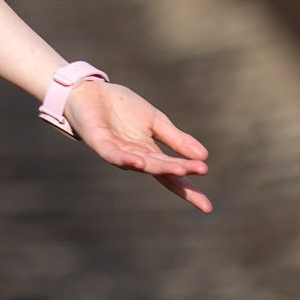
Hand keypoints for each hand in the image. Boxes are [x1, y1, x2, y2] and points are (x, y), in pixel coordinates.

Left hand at [63, 80, 211, 212]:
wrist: (92, 92)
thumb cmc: (122, 107)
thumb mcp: (156, 121)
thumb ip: (176, 139)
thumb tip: (204, 156)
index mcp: (150, 153)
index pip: (173, 175)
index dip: (189, 189)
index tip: (207, 208)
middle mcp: (136, 157)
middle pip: (160, 170)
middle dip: (180, 172)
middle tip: (201, 170)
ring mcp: (119, 153)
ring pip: (142, 163)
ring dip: (160, 167)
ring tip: (180, 169)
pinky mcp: (101, 144)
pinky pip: (115, 155)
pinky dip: (127, 159)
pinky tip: (139, 161)